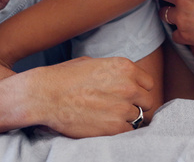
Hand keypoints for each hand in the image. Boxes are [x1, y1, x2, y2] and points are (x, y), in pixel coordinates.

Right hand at [27, 57, 154, 137]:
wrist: (45, 95)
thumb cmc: (64, 77)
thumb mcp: (92, 62)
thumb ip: (112, 71)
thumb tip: (122, 78)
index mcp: (124, 67)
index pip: (148, 83)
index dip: (137, 90)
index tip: (127, 94)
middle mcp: (128, 86)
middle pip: (147, 101)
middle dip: (135, 104)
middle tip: (118, 107)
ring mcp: (122, 108)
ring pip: (137, 117)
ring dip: (125, 118)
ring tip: (106, 116)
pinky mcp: (114, 127)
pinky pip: (128, 131)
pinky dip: (118, 130)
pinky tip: (103, 124)